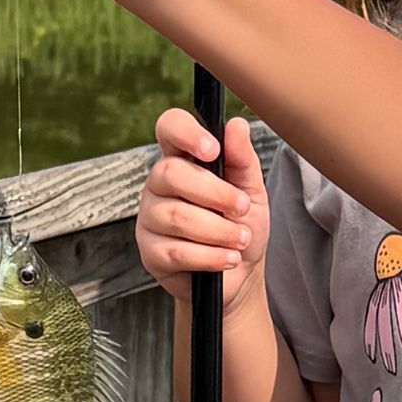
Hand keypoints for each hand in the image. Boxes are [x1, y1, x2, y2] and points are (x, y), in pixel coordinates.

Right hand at [136, 110, 268, 314]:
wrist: (240, 275)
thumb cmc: (241, 225)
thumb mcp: (251, 190)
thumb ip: (243, 159)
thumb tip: (237, 126)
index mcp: (182, 159)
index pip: (169, 128)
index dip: (185, 132)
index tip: (213, 149)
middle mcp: (159, 184)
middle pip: (171, 173)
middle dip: (215, 193)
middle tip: (242, 208)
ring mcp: (150, 218)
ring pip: (177, 216)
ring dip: (220, 231)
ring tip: (241, 240)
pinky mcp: (150, 252)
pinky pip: (178, 251)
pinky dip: (211, 256)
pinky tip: (228, 259)